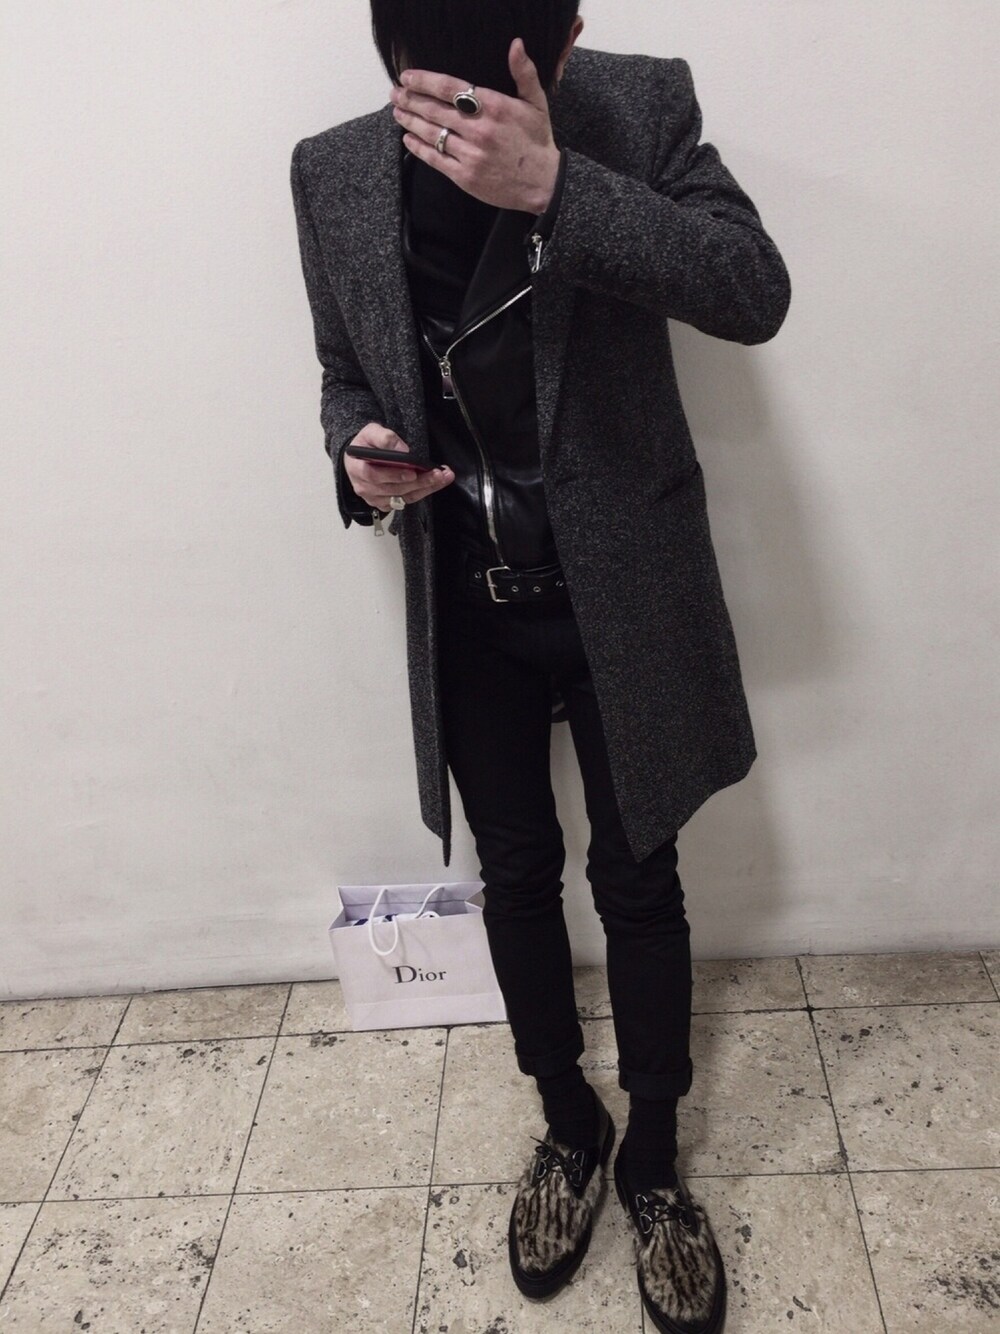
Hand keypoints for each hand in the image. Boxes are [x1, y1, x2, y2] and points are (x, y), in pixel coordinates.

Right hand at [343, 424, 453, 512]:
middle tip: (437, 473)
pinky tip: (435, 483)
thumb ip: (384, 437)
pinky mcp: (386, 503)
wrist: (361, 458)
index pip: (373, 475)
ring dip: (426, 488)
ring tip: (442, 477)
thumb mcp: (371, 432)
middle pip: (393, 489)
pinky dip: (423, 492)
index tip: (412, 472)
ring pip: (403, 497)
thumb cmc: (366, 446)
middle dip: (418, 482)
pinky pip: (407, 500)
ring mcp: (375, 498)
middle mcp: (365, 487)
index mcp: (357, 469)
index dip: (393, 475)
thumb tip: (402, 450)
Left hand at [390, 38, 560, 213]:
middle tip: (395, 93)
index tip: (407, 77)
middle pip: (435, 110)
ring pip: (432, 133)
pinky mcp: (465, 177)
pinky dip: (418, 148)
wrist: (544, 184)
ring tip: (398, 112)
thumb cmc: (537, 141)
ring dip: (410, 121)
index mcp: (493, 107)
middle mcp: (479, 130)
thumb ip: (524, 73)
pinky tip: (408, 139)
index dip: (425, 81)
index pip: (450, 89)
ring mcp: (470, 155)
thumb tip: (516, 44)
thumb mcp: (536, 103)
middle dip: (411, 100)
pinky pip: (435, 160)